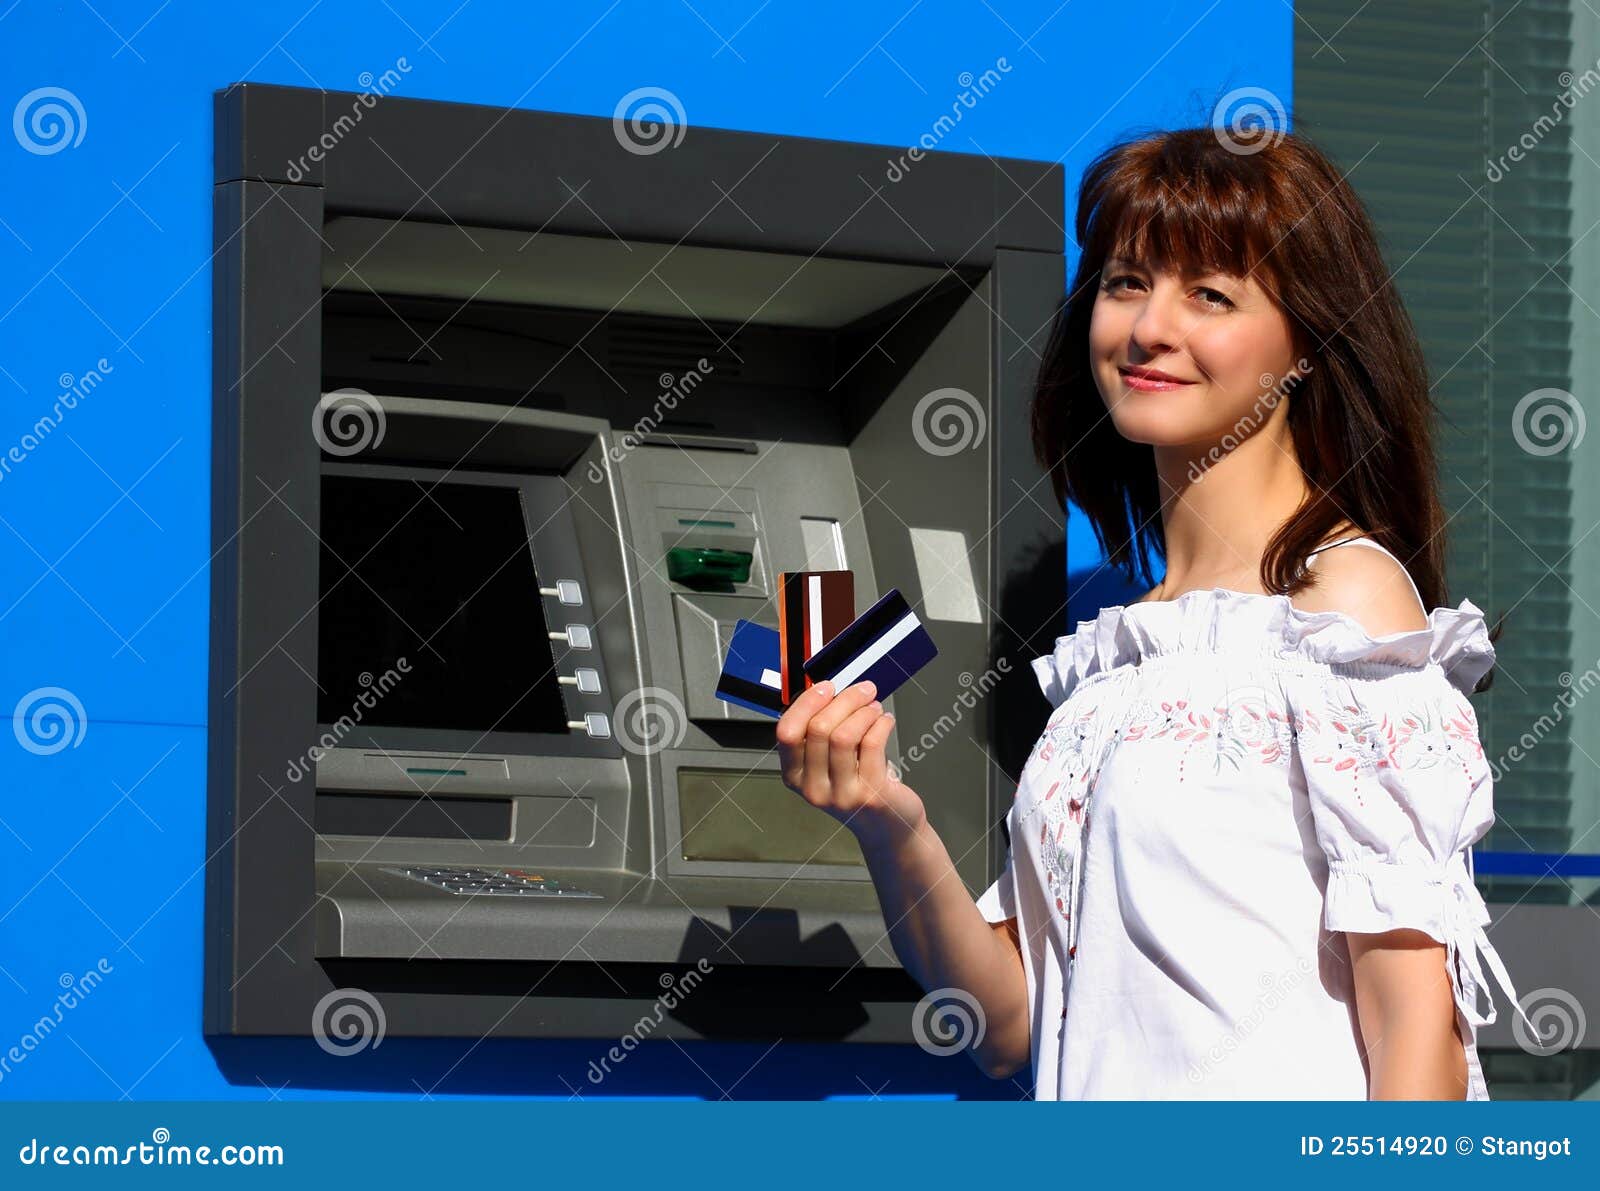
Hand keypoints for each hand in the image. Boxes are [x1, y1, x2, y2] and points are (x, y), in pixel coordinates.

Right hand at [775, 679, 927, 848]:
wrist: (887, 827)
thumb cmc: (858, 788)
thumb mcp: (828, 765)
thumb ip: (821, 734)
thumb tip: (830, 692)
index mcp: (795, 777)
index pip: (787, 732)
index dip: (807, 703)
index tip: (827, 687)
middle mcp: (813, 789)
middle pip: (818, 729)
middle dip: (845, 700)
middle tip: (864, 690)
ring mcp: (841, 795)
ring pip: (844, 735)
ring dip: (864, 712)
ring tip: (875, 708)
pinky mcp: (870, 796)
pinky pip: (872, 745)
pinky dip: (881, 724)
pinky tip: (885, 721)